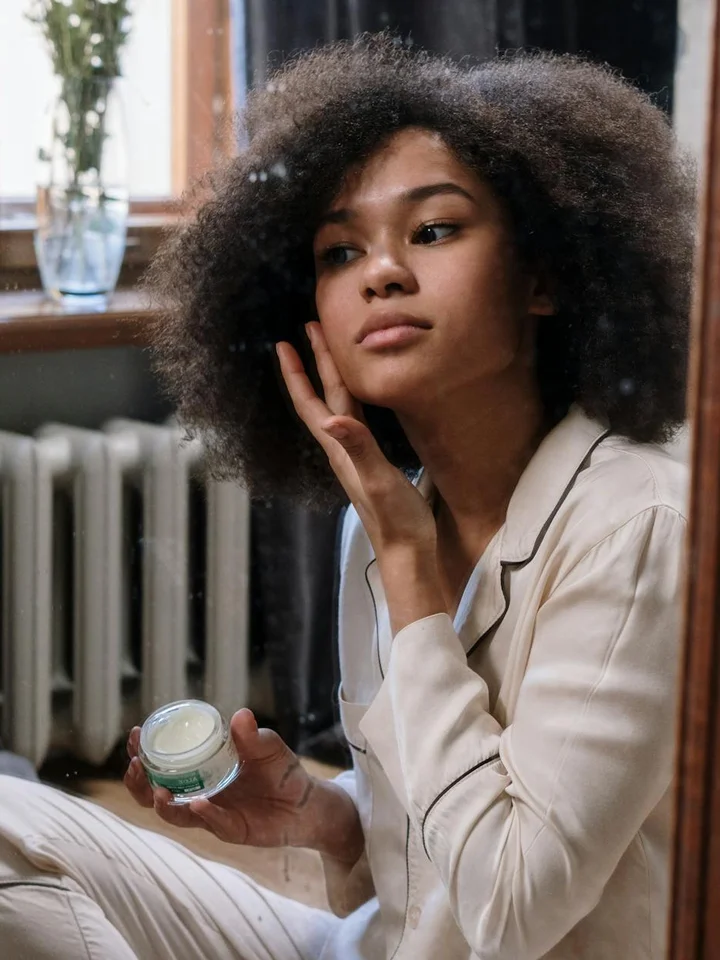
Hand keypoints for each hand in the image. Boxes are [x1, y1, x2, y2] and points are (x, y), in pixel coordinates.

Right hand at [125, 708, 360, 859]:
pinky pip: (212, 824)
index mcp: (202, 769)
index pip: (163, 762)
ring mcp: (212, 814)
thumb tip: (240, 714)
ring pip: (174, 815)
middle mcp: (199, 792)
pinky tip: (196, 804)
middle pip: (155, 793)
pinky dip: (203, 814)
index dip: (144, 750)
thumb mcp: (268, 747)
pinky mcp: (230, 829)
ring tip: (157, 790)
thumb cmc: (281, 771)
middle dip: (138, 781)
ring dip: (161, 803)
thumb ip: (253, 735)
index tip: (136, 734)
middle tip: (134, 764)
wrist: (307, 803)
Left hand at [276, 321, 436, 556]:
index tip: (286, 341)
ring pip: (338, 408)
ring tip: (332, 353)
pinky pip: (357, 421)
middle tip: (310, 328)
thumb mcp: (377, 480)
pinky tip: (361, 397)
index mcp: (340, 449)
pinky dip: (354, 400)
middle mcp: (343, 450)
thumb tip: (330, 420)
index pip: (313, 404)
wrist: (407, 552)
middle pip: (324, 398)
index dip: (298, 373)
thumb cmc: (395, 519)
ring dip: (331, 379)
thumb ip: (358, 448)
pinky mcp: (372, 464)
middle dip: (315, 363)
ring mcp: (356, 457)